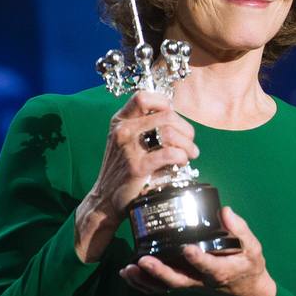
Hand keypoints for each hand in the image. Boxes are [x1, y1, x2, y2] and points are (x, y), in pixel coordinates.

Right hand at [74, 91, 198, 262]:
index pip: (143, 97)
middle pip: (166, 115)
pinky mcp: (137, 166)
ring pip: (170, 132)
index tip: (174, 118)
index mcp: (120, 121)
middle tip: (190, 142)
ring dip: (187, 144)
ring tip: (189, 154)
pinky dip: (182, 156)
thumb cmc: (122, 169)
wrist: (106, 198)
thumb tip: (177, 121)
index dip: (165, 103)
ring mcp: (129, 148)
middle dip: (186, 129)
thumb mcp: (126, 141)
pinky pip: (170, 153)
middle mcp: (122, 131)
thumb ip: (145, 127)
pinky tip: (182, 161)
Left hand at [118, 206, 277, 295]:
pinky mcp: (183, 282)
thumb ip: (240, 229)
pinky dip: (142, 283)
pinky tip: (128, 273)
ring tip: (129, 269)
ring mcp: (190, 283)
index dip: (197, 259)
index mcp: (221, 270)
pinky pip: (160, 288)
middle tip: (144, 260)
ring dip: (145, 280)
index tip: (187, 249)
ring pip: (164, 287)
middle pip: (178, 280)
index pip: (208, 266)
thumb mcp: (252, 248)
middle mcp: (202, 280)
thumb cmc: (248, 266)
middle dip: (159, 271)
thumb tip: (225, 211)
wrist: (245, 289)